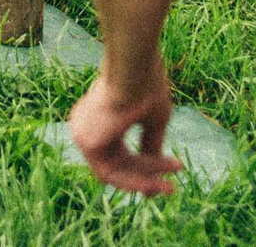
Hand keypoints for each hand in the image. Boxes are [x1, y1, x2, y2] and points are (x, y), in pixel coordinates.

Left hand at [67, 68, 184, 197]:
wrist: (136, 67)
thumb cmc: (145, 84)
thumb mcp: (152, 119)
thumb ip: (149, 144)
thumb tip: (154, 175)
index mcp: (99, 117)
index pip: (121, 151)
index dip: (145, 166)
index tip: (168, 173)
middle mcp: (86, 127)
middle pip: (117, 163)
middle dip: (146, 176)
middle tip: (172, 188)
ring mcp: (83, 134)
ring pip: (114, 170)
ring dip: (143, 181)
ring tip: (170, 187)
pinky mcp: (86, 143)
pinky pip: (109, 173)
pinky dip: (132, 180)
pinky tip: (155, 183)